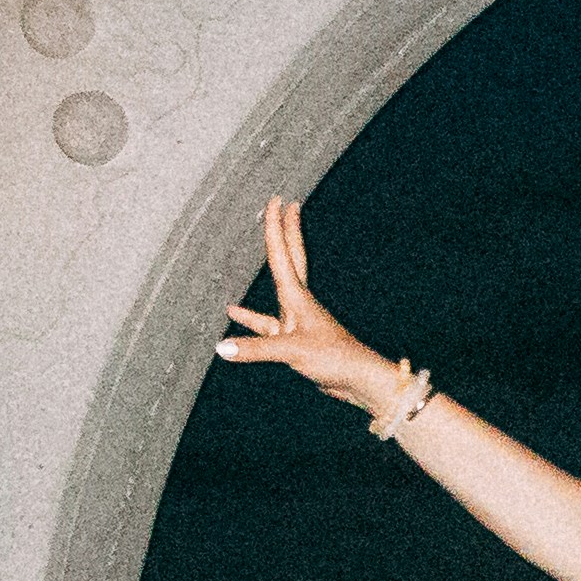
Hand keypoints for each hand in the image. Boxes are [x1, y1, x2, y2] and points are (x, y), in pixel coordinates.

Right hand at [215, 194, 420, 425]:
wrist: (359, 380)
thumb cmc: (334, 359)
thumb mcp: (293, 351)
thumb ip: (256, 348)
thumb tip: (221, 347)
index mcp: (298, 297)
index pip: (284, 254)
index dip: (277, 227)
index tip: (276, 200)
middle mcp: (298, 303)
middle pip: (289, 258)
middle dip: (285, 231)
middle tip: (285, 204)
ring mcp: (297, 320)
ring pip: (277, 287)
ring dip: (269, 268)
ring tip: (252, 251)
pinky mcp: (295, 340)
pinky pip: (266, 325)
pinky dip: (251, 319)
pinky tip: (234, 313)